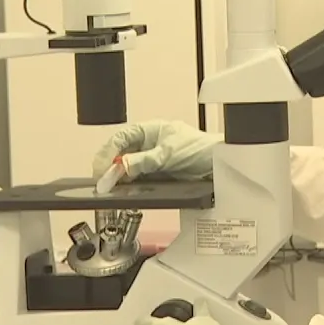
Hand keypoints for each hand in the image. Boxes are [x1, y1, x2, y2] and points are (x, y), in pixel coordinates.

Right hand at [91, 120, 221, 182]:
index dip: (107, 153)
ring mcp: (152, 160)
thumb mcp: (168, 155)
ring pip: (128, 169)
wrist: (222, 166)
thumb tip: (119, 167)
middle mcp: (148, 144)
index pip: (120, 139)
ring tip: (109, 191)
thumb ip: (142, 161)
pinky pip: (139, 180)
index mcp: (149, 130)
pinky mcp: (159, 176)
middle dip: (109, 168)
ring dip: (119, 179)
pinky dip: (130, 186)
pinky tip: (124, 193)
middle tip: (102, 183)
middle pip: (120, 155)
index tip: (101, 170)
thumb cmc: (199, 150)